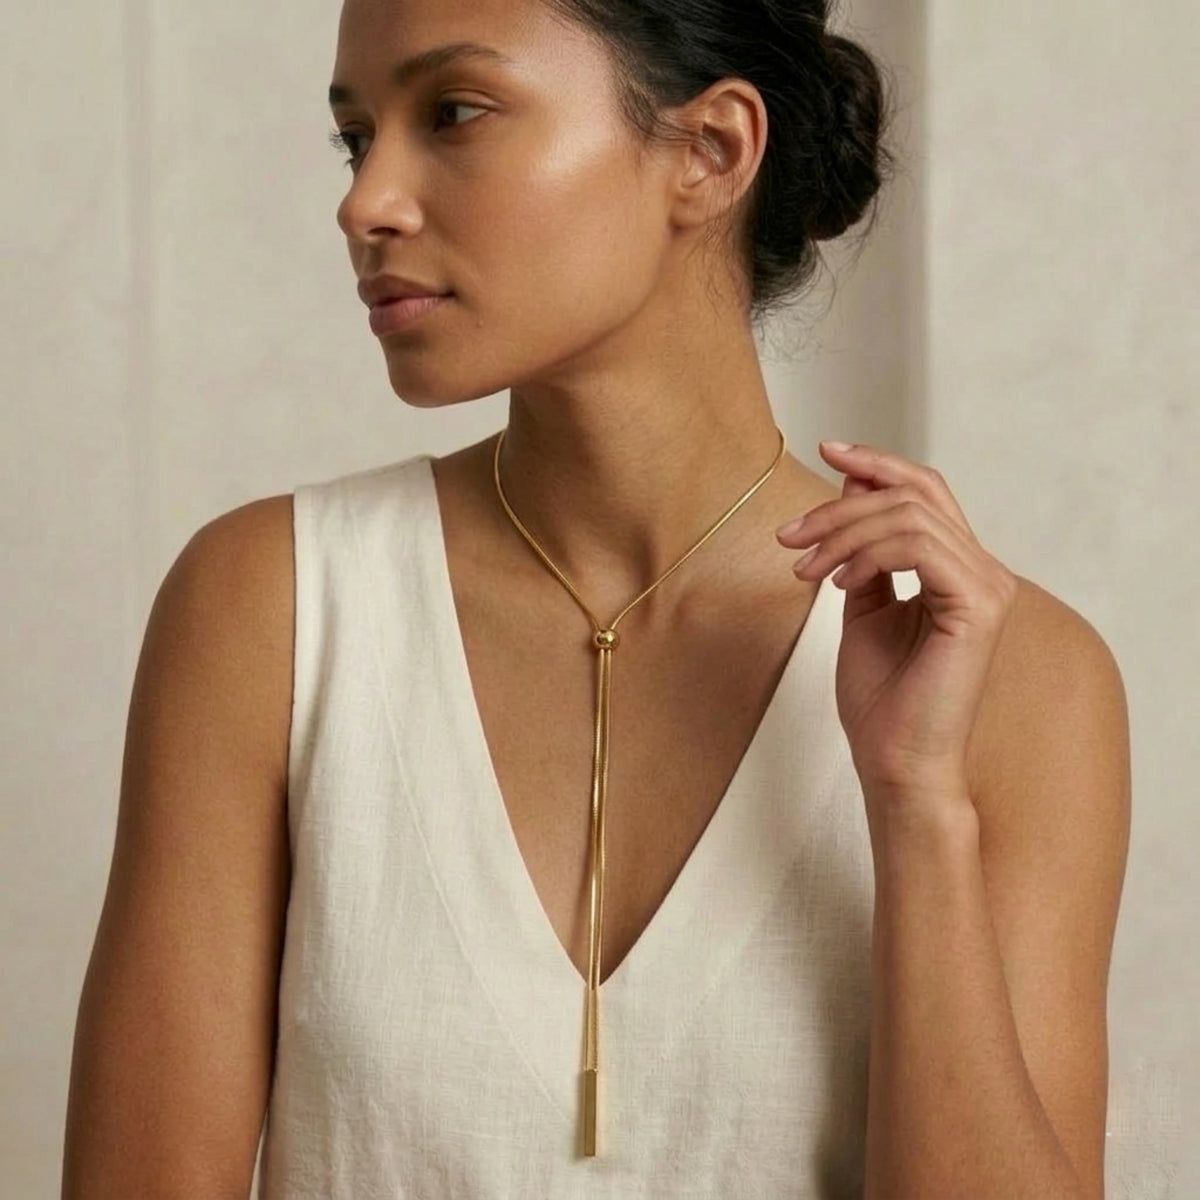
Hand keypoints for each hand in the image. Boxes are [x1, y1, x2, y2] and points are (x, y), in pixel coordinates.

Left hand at [776, 442, 1018, 803]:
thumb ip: (862, 554)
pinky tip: (837, 582)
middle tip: (789, 536)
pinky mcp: (978, 606)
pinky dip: (867, 554)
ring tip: (803, 568)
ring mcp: (987, 587)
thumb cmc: (881, 700)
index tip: (827, 449)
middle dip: (840, 505)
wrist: (895, 762)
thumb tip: (848, 491)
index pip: (925, 492)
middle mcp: (982, 572)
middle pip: (914, 493)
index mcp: (957, 570)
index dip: (877, 463)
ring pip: (909, 516)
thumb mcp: (861, 608)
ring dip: (842, 533)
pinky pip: (918, 547)